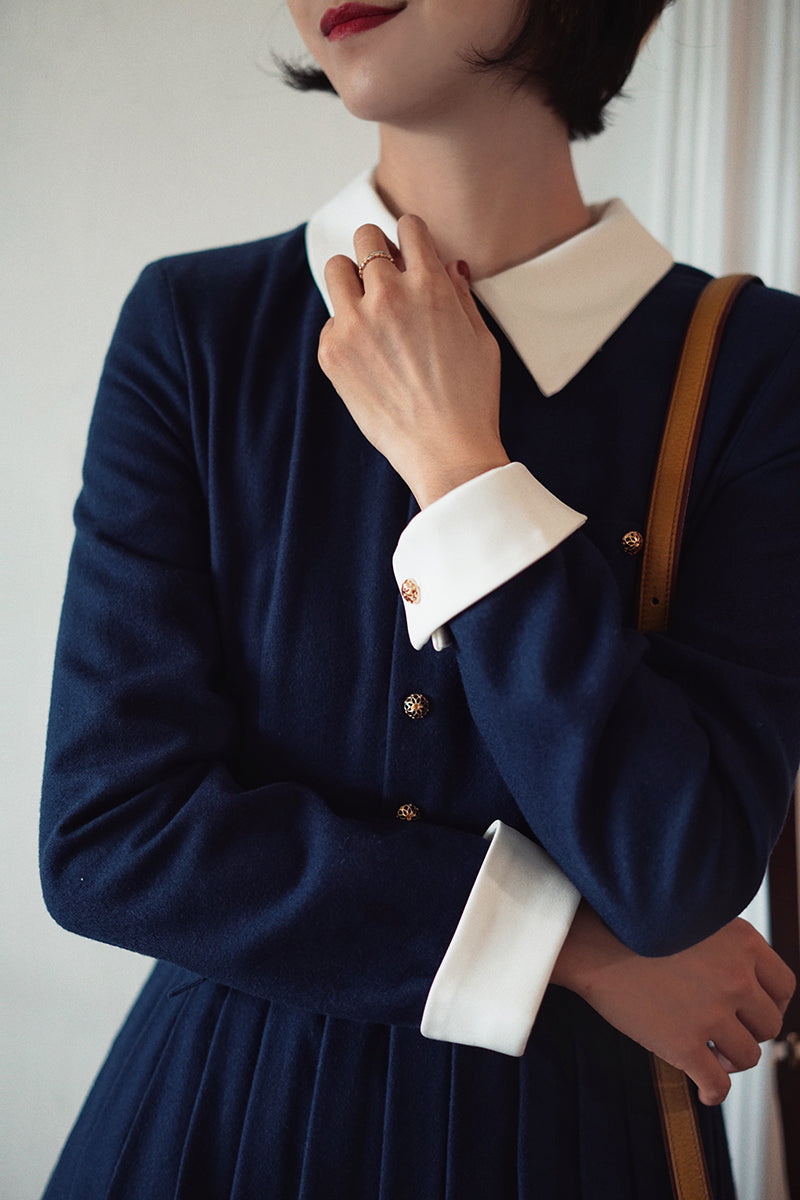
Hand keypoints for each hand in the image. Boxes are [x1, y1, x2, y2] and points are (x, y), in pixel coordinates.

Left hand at [318, 215, 508, 506]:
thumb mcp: (481, 339)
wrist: (445, 452)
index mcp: (429, 286)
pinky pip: (331, 321)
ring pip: (336, 269)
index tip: (412, 254)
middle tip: (386, 276)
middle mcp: (387, 296)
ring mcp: (354, 325)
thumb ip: (459, 295)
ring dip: (352, 279)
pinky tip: (368, 355)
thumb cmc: (472, 399)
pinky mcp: (332, 353)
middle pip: (365, 238)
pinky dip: (345, 329)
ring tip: (368, 306)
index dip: (412, 238)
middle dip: (377, 250)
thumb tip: (448, 265)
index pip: (408, 226)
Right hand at [552, 902, 794, 1104]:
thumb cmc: (636, 927)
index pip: (784, 985)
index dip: (771, 1002)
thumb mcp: (695, 917)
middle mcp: (735, 977)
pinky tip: (706, 1093)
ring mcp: (711, 1012)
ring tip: (712, 1054)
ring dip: (732, 1059)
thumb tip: (749, 981)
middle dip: (749, 1031)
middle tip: (725, 1030)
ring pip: (748, 1056)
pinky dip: (715, 1093)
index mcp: (743, 942)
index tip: (753, 1010)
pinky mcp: (683, 1044)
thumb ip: (727, 946)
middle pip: (768, 1024)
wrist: (591, 942)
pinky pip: (718, 1084)